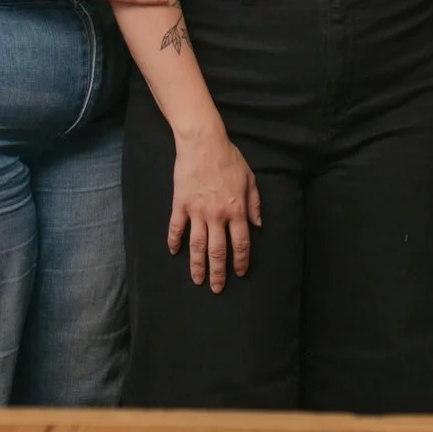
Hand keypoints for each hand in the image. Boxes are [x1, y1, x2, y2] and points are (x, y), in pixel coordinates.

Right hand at [167, 129, 260, 292]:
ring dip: (197, 266)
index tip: (239, 273)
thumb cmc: (229, 158)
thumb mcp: (250, 178)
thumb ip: (254, 204)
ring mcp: (197, 211)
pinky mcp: (180, 204)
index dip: (240, 262)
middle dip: (218, 273)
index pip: (240, 244)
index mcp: (236, 210)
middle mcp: (217, 215)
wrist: (203, 142)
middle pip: (218, 251)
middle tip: (217, 288)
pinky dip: (173, 242)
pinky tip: (173, 252)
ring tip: (197, 280)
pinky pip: (175, 228)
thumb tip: (258, 225)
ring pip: (197, 246)